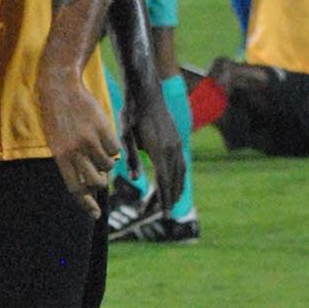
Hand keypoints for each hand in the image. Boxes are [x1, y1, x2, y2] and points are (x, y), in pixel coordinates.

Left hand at [39, 72, 120, 217]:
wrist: (61, 87)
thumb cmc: (57, 116)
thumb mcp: (57, 142)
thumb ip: (70, 164)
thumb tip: (87, 187)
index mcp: (60, 157)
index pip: (75, 189)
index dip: (86, 204)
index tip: (95, 214)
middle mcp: (75, 151)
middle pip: (95, 182)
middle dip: (100, 182)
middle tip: (100, 175)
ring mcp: (89, 140)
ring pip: (108, 165)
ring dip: (107, 162)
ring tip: (99, 149)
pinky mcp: (102, 128)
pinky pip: (115, 148)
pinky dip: (113, 147)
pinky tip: (104, 136)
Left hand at [119, 83, 185, 216]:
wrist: (147, 91)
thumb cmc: (132, 112)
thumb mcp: (126, 134)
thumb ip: (131, 156)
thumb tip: (136, 178)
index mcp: (159, 149)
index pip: (163, 180)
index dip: (164, 199)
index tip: (164, 215)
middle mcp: (172, 147)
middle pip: (174, 179)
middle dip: (171, 198)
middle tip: (167, 216)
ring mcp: (177, 143)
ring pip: (181, 171)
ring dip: (177, 188)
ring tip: (173, 203)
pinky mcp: (177, 138)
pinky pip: (182, 163)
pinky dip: (180, 176)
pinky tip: (177, 182)